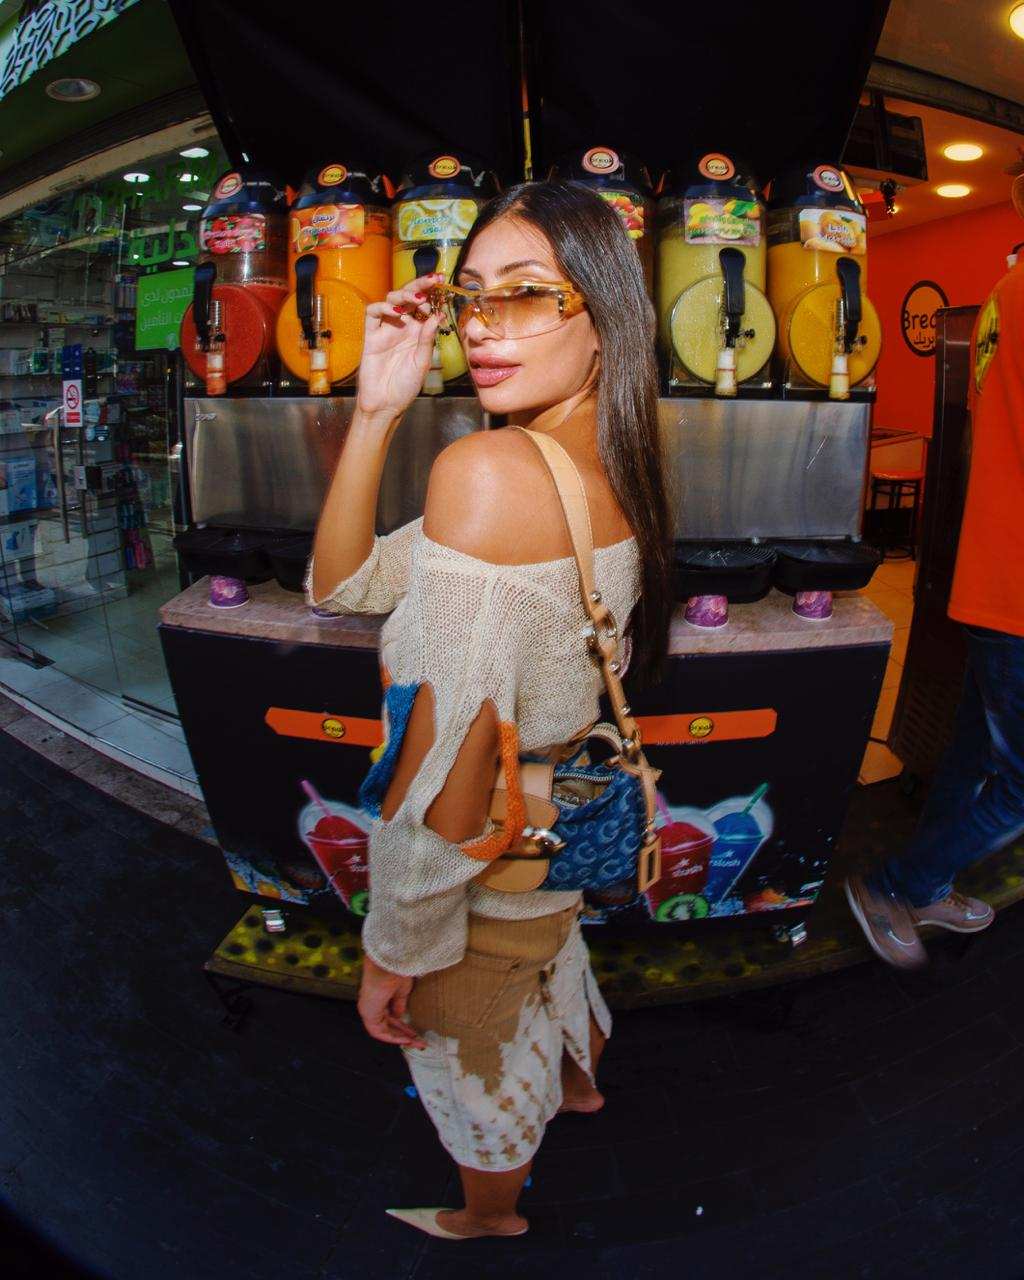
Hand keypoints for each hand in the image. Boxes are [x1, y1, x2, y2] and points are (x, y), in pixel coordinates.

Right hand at [357, 273, 444, 417]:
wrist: (386, 404)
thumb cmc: (405, 386)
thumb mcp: (422, 362)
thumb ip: (427, 339)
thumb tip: (436, 316)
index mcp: (418, 332)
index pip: (424, 305)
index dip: (432, 295)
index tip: (442, 288)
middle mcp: (402, 327)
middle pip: (409, 298)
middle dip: (420, 286)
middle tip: (432, 280)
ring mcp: (386, 329)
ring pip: (391, 300)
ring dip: (404, 296)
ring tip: (417, 301)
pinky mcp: (371, 335)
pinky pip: (373, 314)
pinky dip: (384, 308)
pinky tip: (396, 313)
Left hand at [357, 954, 426, 1048]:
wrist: (389, 966)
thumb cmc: (395, 971)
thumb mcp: (401, 990)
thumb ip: (399, 1004)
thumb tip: (399, 1016)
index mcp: (378, 997)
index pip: (389, 1015)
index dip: (402, 1025)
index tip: (414, 1032)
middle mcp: (371, 1005)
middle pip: (387, 1025)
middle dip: (404, 1034)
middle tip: (418, 1041)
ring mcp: (368, 1010)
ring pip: (384, 1030)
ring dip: (400, 1038)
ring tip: (416, 1043)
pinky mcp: (368, 1015)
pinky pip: (379, 1032)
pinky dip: (392, 1037)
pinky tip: (406, 1040)